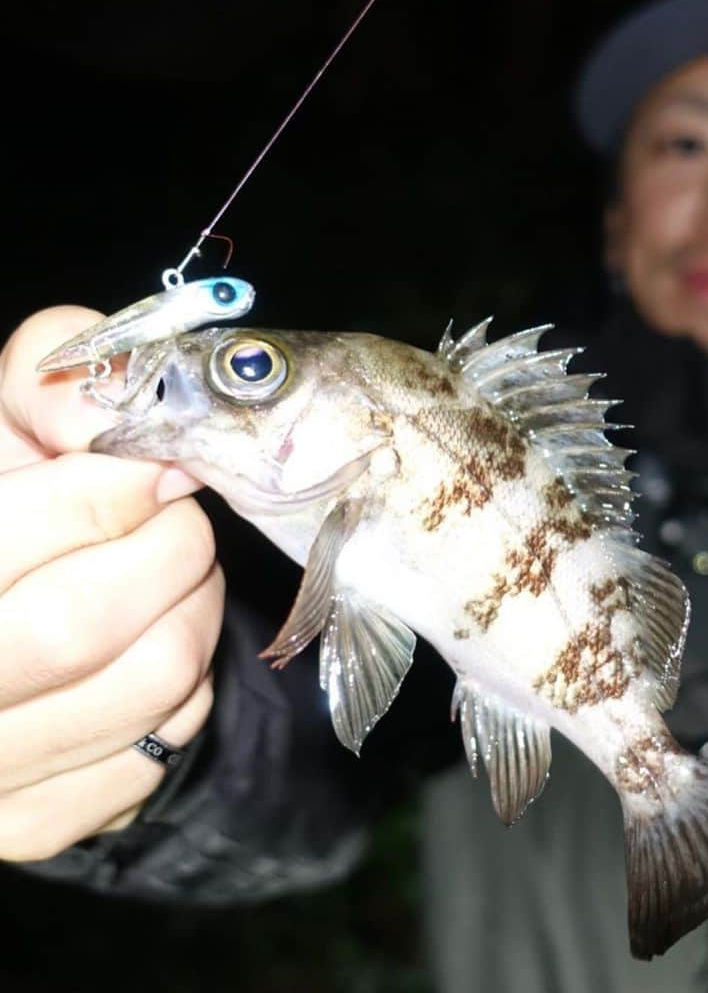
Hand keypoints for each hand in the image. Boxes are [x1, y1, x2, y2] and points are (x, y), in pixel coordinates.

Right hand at [0, 307, 223, 860]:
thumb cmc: (5, 512)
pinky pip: (159, 746)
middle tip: (176, 521)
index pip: (35, 530)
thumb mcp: (5, 427)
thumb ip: (51, 381)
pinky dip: (185, 687)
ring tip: (175, 578)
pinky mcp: (33, 822)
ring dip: (194, 610)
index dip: (121, 488)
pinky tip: (153, 647)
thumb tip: (127, 413)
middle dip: (169, 550)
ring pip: (149, 684)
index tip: (163, 469)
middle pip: (87, 624)